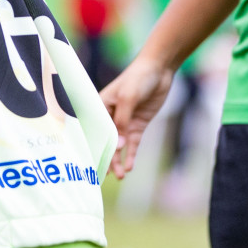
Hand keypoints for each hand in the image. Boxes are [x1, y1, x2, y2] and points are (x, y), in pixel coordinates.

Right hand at [100, 55, 175, 179]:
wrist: (159, 70)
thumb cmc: (137, 79)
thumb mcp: (128, 99)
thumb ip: (121, 123)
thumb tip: (117, 147)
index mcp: (99, 106)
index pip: (92, 131)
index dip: (90, 147)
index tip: (88, 164)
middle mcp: (109, 116)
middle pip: (105, 141)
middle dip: (104, 158)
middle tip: (103, 176)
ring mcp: (124, 121)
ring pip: (119, 145)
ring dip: (118, 160)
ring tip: (119, 176)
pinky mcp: (137, 124)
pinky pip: (133, 143)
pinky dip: (131, 154)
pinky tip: (130, 167)